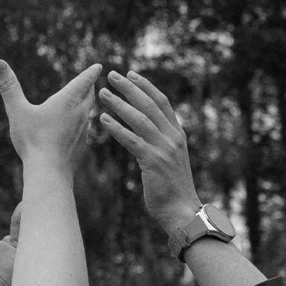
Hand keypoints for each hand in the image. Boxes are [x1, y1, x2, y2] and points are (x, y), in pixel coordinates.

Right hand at [0, 60, 101, 169]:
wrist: (49, 171)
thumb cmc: (32, 139)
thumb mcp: (16, 110)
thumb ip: (8, 86)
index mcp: (67, 101)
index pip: (84, 81)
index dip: (90, 73)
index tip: (98, 66)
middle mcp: (79, 114)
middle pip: (89, 97)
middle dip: (90, 88)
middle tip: (92, 83)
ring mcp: (83, 131)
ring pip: (88, 114)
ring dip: (87, 107)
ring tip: (83, 104)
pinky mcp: (81, 146)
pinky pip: (84, 131)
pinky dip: (82, 125)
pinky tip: (76, 131)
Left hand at [99, 72, 204, 235]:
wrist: (182, 211)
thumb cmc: (172, 188)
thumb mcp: (171, 159)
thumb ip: (162, 142)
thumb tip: (148, 129)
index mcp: (178, 135)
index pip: (162, 102)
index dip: (146, 87)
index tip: (131, 73)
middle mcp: (173, 138)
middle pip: (150, 105)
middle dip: (130, 88)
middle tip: (112, 75)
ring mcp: (164, 149)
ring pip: (140, 119)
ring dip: (120, 104)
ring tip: (103, 94)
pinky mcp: (153, 162)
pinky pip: (132, 140)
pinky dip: (117, 128)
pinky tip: (103, 120)